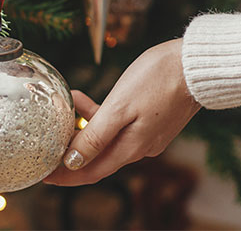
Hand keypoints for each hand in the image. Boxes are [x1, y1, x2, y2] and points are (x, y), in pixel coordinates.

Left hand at [43, 39, 200, 185]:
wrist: (197, 64)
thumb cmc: (158, 79)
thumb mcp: (119, 106)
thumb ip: (96, 136)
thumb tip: (72, 163)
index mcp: (132, 148)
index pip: (91, 171)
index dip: (65, 175)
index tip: (43, 174)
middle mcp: (141, 147)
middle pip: (98, 157)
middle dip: (72, 151)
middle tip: (47, 143)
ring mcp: (148, 134)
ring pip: (108, 139)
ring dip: (85, 127)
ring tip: (68, 105)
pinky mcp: (153, 120)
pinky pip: (120, 126)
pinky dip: (102, 115)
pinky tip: (87, 98)